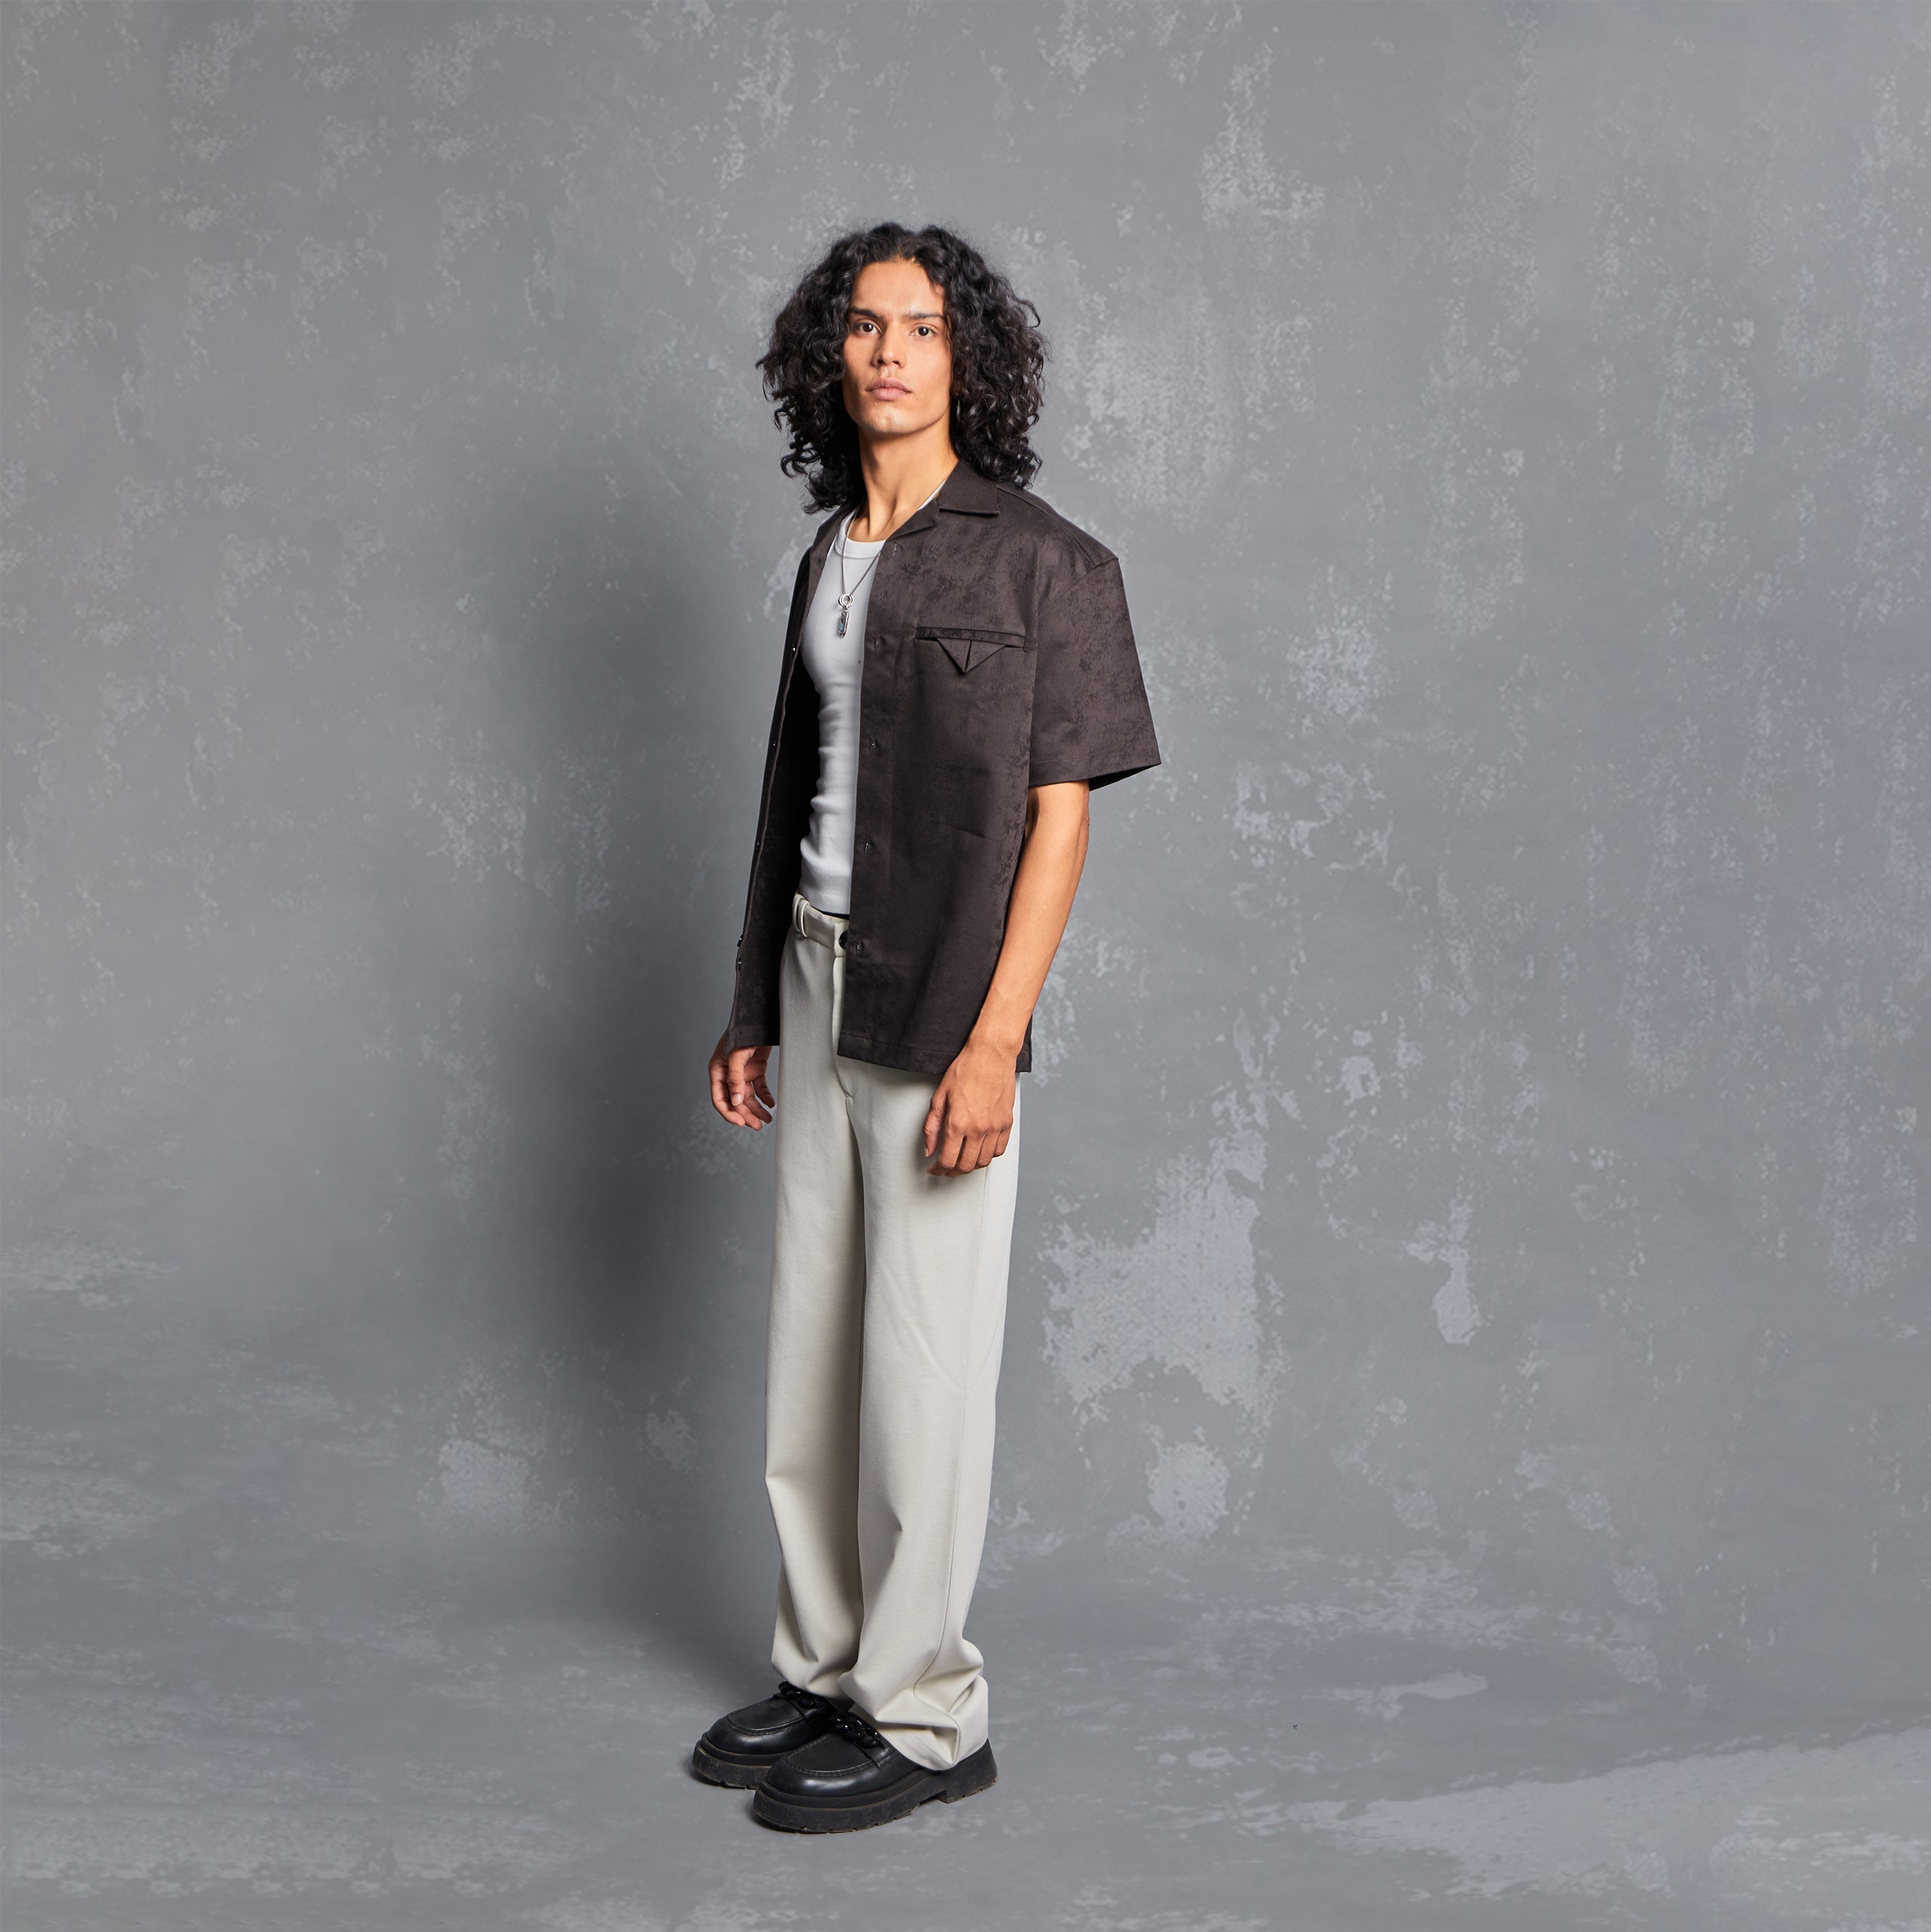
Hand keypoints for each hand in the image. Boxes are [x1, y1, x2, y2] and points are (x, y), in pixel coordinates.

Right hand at [710, 1031, 774, 1128]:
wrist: (759, 1018)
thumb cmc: (742, 1033)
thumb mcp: (736, 1056)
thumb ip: (735, 1079)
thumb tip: (737, 1102)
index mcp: (717, 1071)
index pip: (720, 1099)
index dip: (729, 1113)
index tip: (741, 1123)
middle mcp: (728, 1074)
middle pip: (736, 1101)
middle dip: (746, 1114)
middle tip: (757, 1126)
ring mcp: (742, 1073)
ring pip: (748, 1097)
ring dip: (756, 1109)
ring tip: (767, 1120)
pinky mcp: (756, 1069)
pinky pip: (760, 1088)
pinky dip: (765, 1097)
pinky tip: (771, 1104)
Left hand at [922, 1036, 1014, 1175]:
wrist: (991, 1055)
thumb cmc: (965, 1070)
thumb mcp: (939, 1097)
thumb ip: (931, 1127)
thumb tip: (929, 1149)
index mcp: (957, 1123)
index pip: (947, 1160)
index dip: (938, 1170)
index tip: (934, 1169)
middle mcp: (977, 1129)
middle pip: (966, 1166)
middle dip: (953, 1172)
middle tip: (946, 1168)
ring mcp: (994, 1127)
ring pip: (983, 1161)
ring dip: (971, 1166)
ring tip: (962, 1160)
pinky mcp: (1007, 1122)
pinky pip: (999, 1150)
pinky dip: (988, 1156)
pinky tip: (979, 1150)